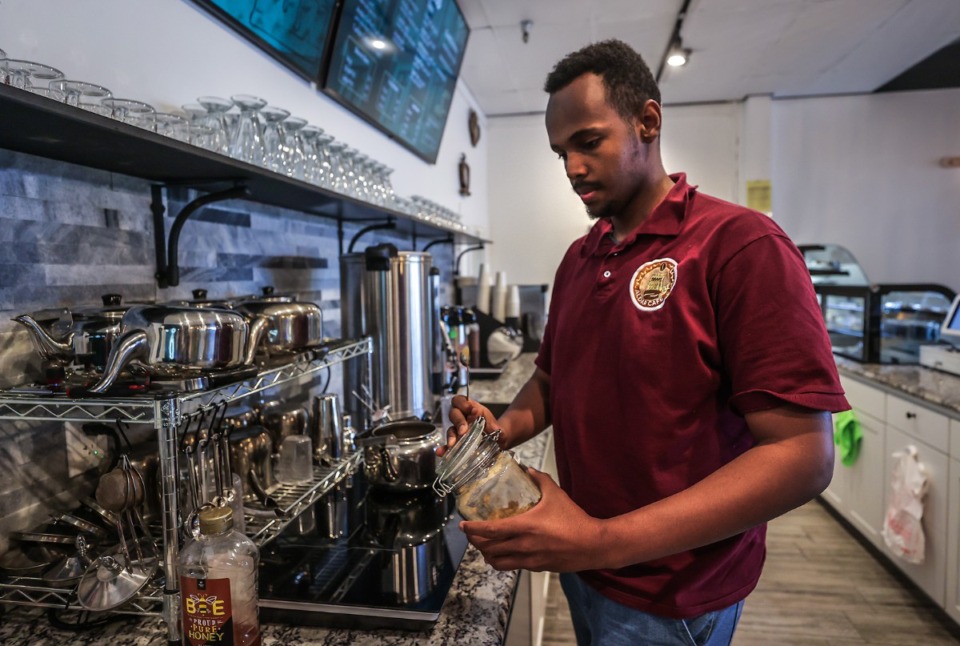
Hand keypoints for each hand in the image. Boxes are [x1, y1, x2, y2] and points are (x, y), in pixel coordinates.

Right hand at [437, 395, 500, 456]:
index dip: (463, 404)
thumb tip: (485, 421)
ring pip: (451, 429)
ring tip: (453, 443)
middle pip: (454, 413)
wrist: (499, 444)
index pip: (461, 400)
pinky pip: (448, 445)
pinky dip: (444, 448)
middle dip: (458, 421)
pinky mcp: (457, 443)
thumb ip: (493, 424)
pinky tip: (441, 452)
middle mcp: (463, 418)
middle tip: (464, 430)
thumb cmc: (496, 432)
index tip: (471, 411)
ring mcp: (458, 431)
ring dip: (451, 435)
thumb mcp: (497, 426)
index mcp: (471, 410)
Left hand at [460, 468, 605, 572]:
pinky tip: (503, 552)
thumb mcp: (556, 494)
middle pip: (488, 549)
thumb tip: (527, 469)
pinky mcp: (535, 568)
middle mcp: (522, 546)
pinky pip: (511, 566)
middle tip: (471, 533)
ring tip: (484, 545)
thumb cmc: (573, 519)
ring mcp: (528, 559)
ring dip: (487, 554)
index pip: (491, 531)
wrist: (592, 545)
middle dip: (476, 542)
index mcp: (524, 527)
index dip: (473, 529)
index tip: (462, 525)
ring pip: (497, 562)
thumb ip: (540, 479)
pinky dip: (502, 560)